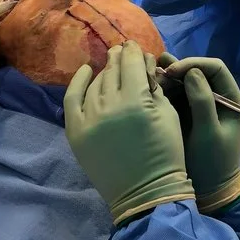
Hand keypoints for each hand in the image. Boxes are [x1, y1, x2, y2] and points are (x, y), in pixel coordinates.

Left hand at [64, 41, 194, 225]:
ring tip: (112, 67)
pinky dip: (78, 82)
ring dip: (105, 71)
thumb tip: (142, 62)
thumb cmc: (166, 153)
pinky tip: (86, 71)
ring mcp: (89, 119)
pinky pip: (72, 99)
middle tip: (124, 52)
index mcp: (137, 101)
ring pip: (96, 82)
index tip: (137, 47)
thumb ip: (153, 85)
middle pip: (113, 70)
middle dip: (120, 58)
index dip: (135, 52)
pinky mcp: (76, 132)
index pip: (132, 63)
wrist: (146, 192)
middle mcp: (110, 106)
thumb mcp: (168, 114)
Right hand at [161, 54, 239, 213]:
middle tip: (154, 73)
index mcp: (230, 99)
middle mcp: (215, 97)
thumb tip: (192, 72)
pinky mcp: (184, 114)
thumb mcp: (209, 133)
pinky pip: (173, 96)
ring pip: (182, 82)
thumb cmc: (214, 162)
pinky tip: (147, 91)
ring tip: (148, 79)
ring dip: (166, 79)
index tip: (173, 71)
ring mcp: (198, 104)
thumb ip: (202, 102)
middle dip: (176, 70)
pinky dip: (162, 91)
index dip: (194, 63)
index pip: (215, 68)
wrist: (209, 190)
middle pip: (196, 71)